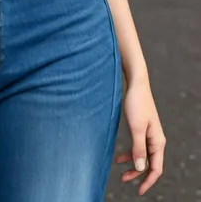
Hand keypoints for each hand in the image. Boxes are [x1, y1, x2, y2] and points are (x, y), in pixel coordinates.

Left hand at [115, 80, 165, 195]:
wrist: (136, 84)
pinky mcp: (140, 130)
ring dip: (133, 166)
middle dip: (138, 174)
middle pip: (149, 164)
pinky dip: (129, 154)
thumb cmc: (137, 104)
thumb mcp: (136, 128)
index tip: (138, 191)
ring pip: (142, 157)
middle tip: (123, 180)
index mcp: (157, 142)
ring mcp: (148, 135)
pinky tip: (119, 158)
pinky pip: (137, 147)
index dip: (148, 181)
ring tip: (121, 173)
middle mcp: (155, 140)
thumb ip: (138, 148)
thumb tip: (141, 168)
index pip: (156, 168)